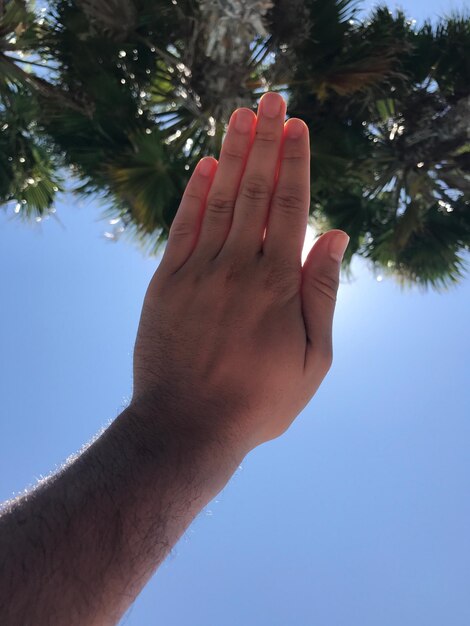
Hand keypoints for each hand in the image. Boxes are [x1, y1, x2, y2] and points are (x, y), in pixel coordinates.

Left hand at [132, 92, 348, 454]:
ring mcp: (198, 272)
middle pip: (255, 191)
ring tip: (241, 115)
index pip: (290, 207)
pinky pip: (183, 227)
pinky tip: (206, 165)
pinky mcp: (166, 282)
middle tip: (271, 98)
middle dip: (265, 141)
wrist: (187, 425)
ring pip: (219, 199)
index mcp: (278, 284)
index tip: (297, 126)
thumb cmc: (258, 399)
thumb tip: (335, 236)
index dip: (295, 162)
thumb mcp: (312, 358)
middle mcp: (238, 267)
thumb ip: (322, 293)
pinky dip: (194, 193)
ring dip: (232, 154)